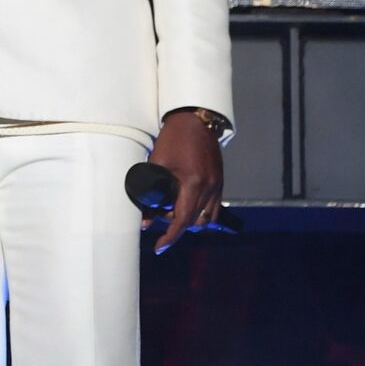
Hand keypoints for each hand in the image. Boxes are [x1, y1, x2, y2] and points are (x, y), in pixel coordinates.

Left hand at [145, 111, 222, 253]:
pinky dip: (201, 214)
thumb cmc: (175, 137)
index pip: (183, 219)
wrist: (196, 119)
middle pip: (195, 222)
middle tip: (158, 219)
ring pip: (207, 219)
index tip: (158, 247)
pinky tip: (188, 210)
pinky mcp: (220, 181)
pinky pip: (214, 208)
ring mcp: (218, 184)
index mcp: (194, 182)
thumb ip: (150, 192)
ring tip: (172, 214)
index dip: (170, 236)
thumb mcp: (157, 162)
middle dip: (176, 227)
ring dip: (190, 222)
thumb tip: (144, 219)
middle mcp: (210, 186)